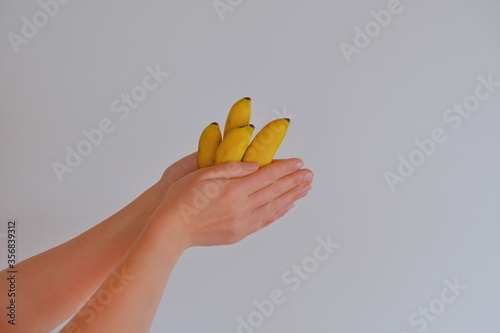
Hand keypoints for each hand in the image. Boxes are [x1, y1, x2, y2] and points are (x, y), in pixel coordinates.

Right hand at [151, 158, 312, 247]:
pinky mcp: (239, 233)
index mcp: (234, 189)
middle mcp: (242, 207)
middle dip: (294, 181)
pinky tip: (287, 206)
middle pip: (274, 191)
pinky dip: (278, 212)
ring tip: (305, 189)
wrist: (171, 228)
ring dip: (291, 197)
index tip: (298, 162)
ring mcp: (242, 222)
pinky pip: (264, 221)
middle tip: (309, 174)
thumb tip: (254, 166)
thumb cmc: (182, 198)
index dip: (284, 168)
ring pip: (274, 207)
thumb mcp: (204, 174)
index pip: (267, 175)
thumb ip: (231, 168)